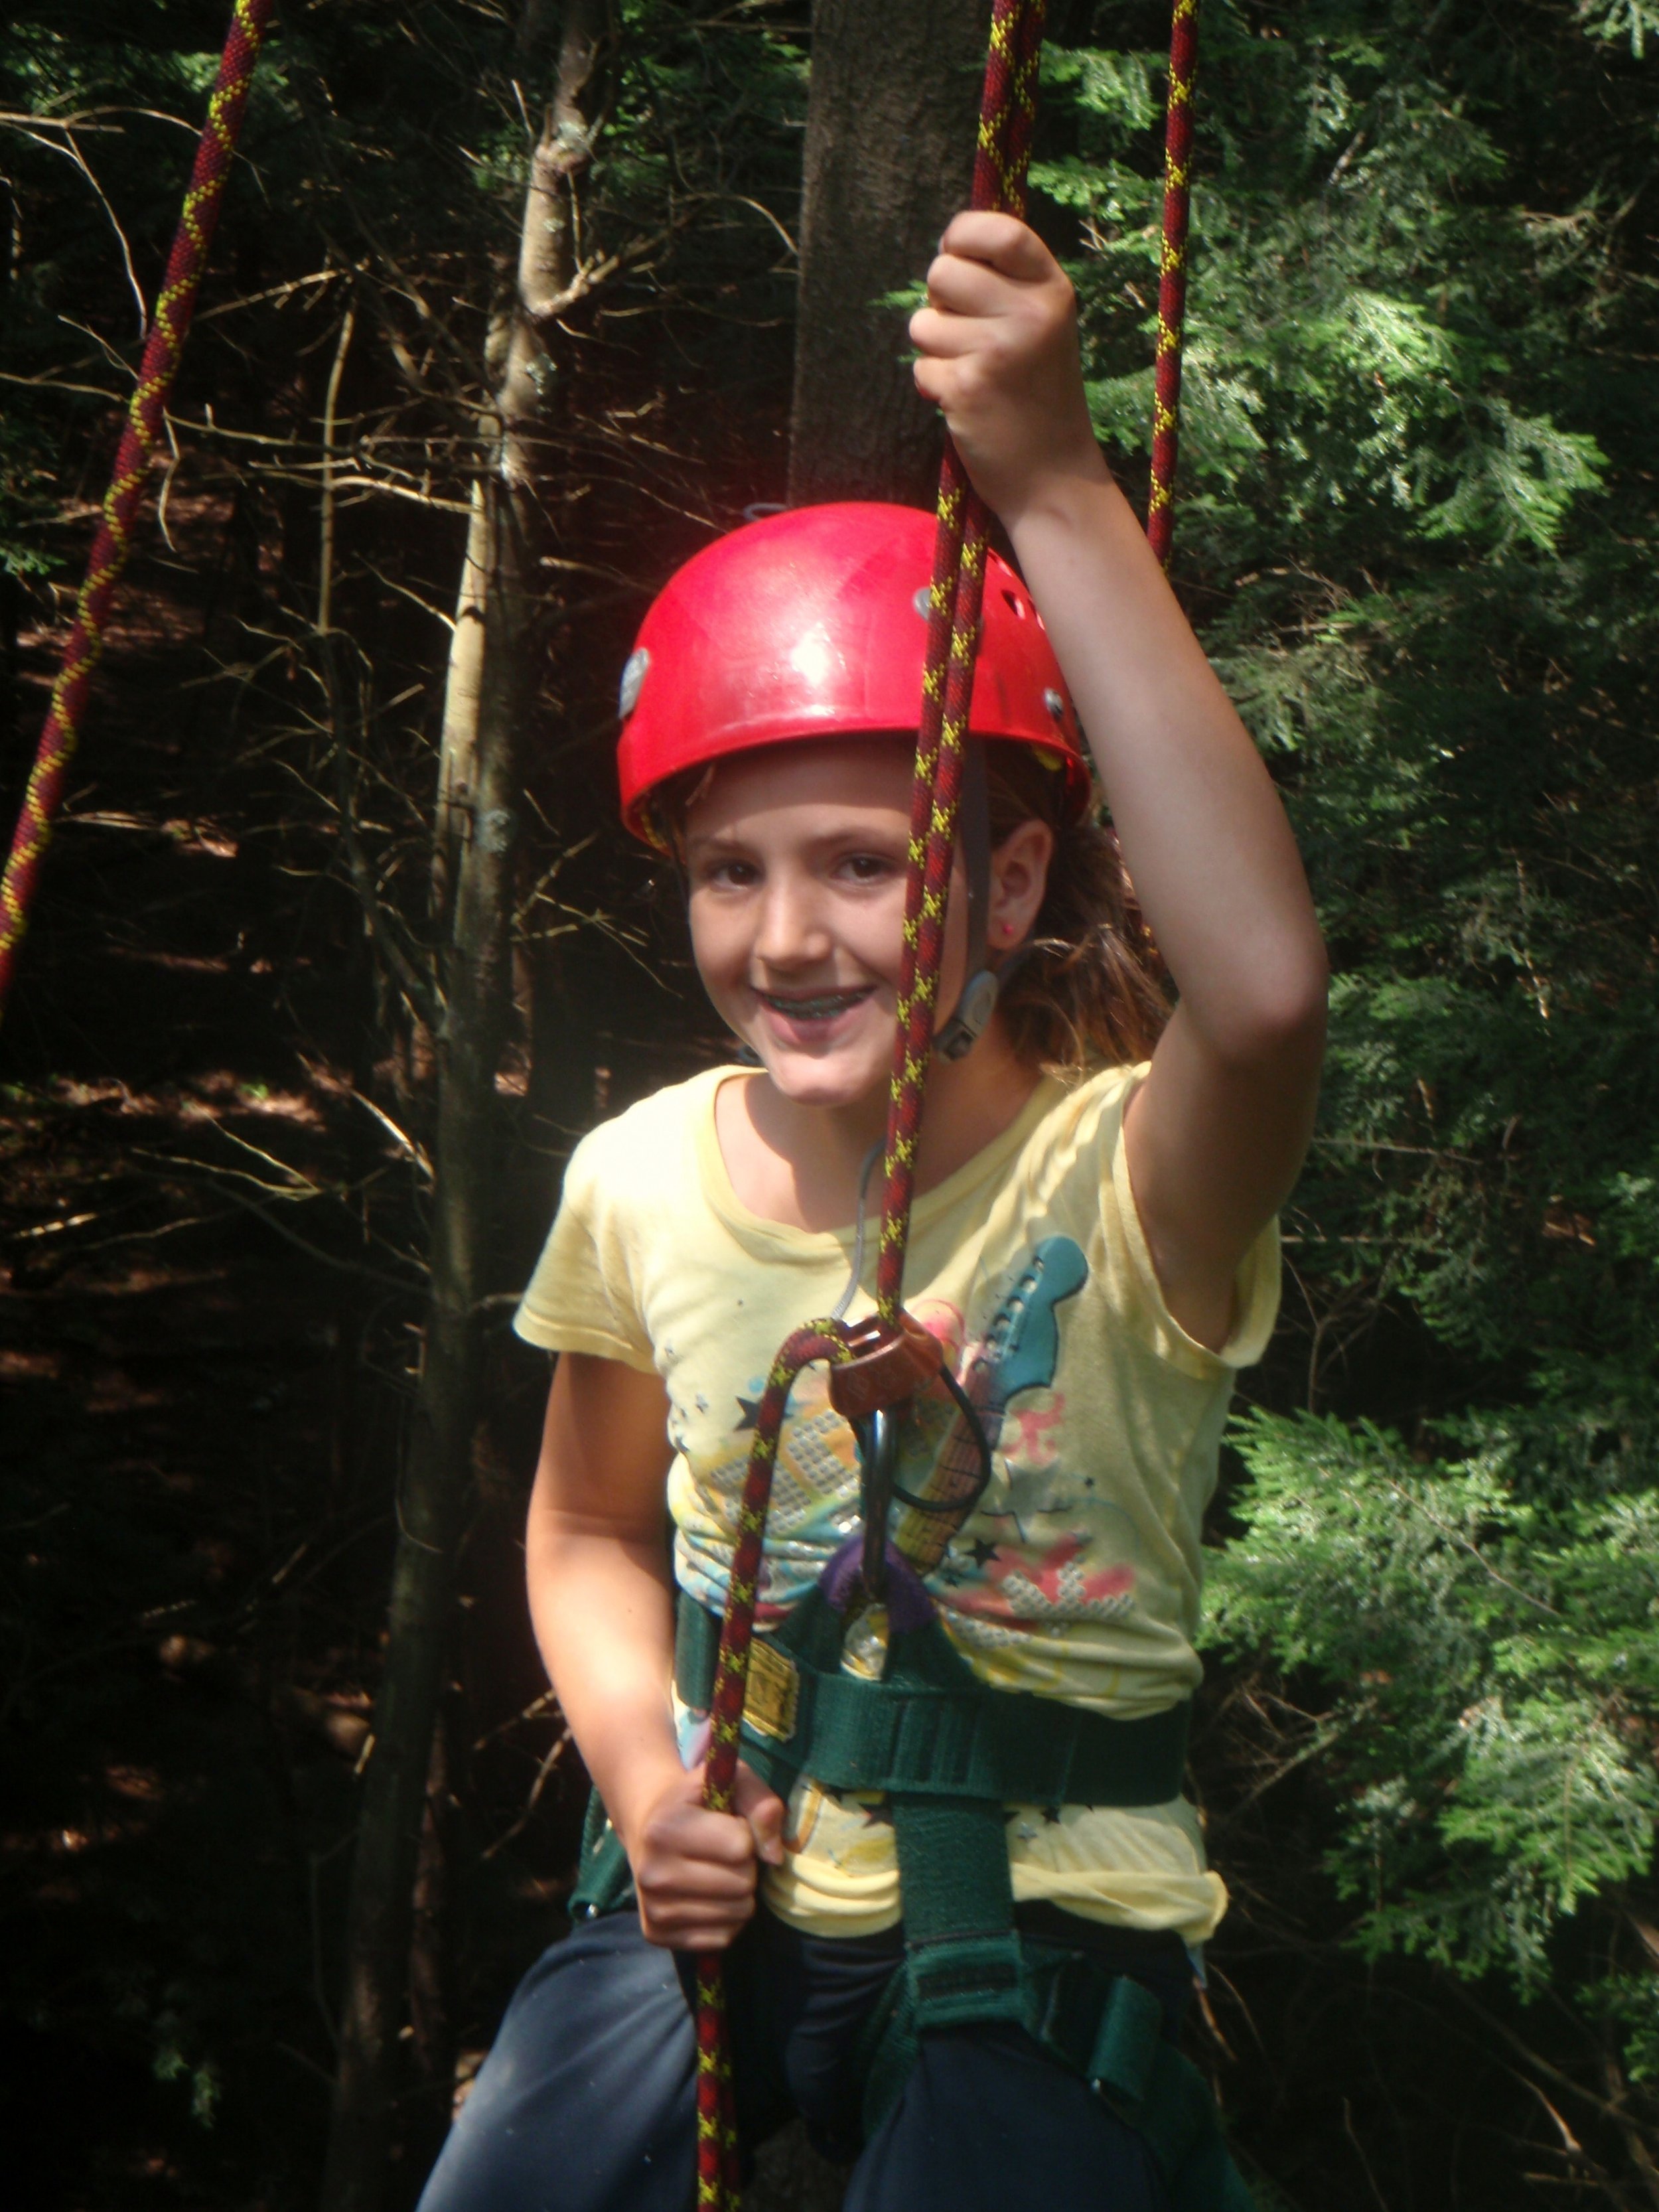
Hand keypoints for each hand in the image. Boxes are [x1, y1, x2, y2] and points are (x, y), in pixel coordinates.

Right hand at [624, 1757, 785, 1949]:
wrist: (649, 1830)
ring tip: (717, 1871)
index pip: (741, 1845)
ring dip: (739, 1893)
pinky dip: (727, 1918)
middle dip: (745, 1865)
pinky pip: (723, 1937)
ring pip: (737, 1913)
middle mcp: (653, 1873)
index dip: (745, 1833)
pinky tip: (709, 1896)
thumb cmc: (698, 1804)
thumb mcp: (731, 1783)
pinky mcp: (658, 1934)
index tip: (727, 1825)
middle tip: (723, 1852)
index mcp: (665, 1828)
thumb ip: (761, 1804)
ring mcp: (653, 1909)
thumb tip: (774, 1855)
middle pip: (742, 1883)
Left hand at [910, 211, 1106, 525]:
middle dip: (940, 301)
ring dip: (935, 349)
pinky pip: (921, 368)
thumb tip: (948, 252)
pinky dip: (934, 387)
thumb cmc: (1040, 397)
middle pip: (943, 271)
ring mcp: (998, 351)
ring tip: (971, 372)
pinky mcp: (967, 388)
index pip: (998, 229)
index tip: (957, 254)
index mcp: (1051, 290)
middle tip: (966, 333)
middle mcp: (1029, 314)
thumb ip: (1006, 286)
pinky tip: (967, 404)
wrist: (1054, 477)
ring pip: (923, 322)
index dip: (963, 234)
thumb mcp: (1043, 328)